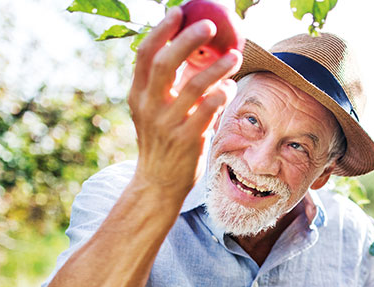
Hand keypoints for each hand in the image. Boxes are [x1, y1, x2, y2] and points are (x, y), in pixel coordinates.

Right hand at [127, 7, 241, 193]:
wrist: (157, 183)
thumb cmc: (162, 140)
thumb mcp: (153, 110)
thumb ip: (166, 83)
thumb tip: (187, 48)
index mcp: (138, 94)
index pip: (146, 53)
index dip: (162, 30)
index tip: (179, 12)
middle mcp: (149, 106)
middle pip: (167, 62)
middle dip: (189, 39)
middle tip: (211, 25)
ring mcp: (167, 123)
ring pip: (195, 85)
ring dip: (218, 67)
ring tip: (236, 56)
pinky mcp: (186, 139)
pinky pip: (209, 109)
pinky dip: (222, 94)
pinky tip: (229, 88)